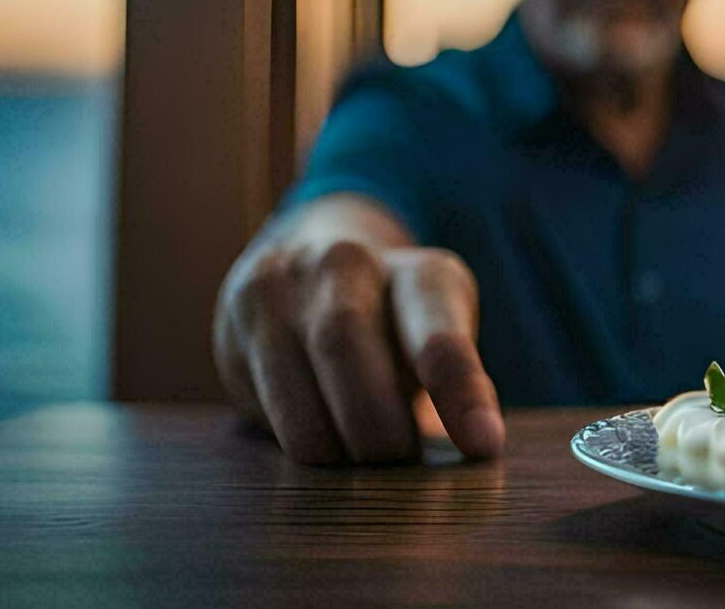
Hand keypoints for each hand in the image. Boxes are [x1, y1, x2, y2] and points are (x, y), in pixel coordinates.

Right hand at [213, 239, 504, 463]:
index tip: (484, 445)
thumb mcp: (440, 338)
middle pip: (347, 348)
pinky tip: (320, 435)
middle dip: (376, 429)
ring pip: (299, 390)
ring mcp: (284, 285)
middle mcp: (347, 262)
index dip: (460, 391)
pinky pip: (264, 404)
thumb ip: (459, 383)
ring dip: (334, 445)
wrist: (317, 263)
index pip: (439, 330)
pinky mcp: (240, 318)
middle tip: (397, 462)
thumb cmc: (396, 323)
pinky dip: (298, 437)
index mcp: (420, 272)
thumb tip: (479, 445)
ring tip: (360, 457)